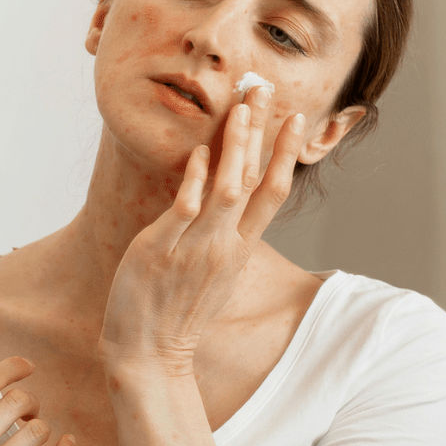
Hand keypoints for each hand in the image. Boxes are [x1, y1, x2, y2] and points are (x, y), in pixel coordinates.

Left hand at [98, 87, 305, 376]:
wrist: (148, 354)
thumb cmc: (175, 314)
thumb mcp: (211, 275)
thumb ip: (222, 238)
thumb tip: (227, 203)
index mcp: (239, 250)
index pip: (273, 193)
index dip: (286, 154)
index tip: (297, 119)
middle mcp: (224, 246)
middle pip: (255, 181)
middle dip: (263, 133)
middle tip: (267, 90)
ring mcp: (195, 247)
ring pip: (227, 189)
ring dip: (236, 147)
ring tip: (242, 107)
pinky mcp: (162, 250)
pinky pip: (184, 208)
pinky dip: (195, 179)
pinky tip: (200, 152)